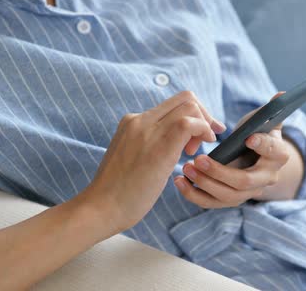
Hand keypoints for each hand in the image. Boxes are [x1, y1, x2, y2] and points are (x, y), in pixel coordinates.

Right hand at [79, 91, 225, 232]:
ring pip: (189, 107)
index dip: (193, 115)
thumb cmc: (118, 191)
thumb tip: (171, 145)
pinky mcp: (159, 146)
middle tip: (204, 142)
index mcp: (132, 121)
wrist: (101, 207)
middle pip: (185, 98)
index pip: (173, 104)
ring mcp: (148, 130)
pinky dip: (202, 132)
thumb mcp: (132, 157)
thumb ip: (148, 144)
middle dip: (204, 116)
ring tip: (194, 152)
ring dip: (204, 125)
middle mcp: (140, 119)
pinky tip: (195, 153)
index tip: (197, 138)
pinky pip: (189, 124)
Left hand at [174, 92, 304, 207]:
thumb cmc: (256, 133)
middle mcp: (266, 178)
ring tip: (185, 168)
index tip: (248, 138)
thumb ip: (270, 110)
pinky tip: (179, 182)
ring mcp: (248, 193)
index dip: (262, 145)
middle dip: (220, 172)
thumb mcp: (262, 121)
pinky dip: (194, 194)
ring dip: (204, 183)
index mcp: (278, 155)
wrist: (253, 158)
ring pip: (227, 196)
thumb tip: (282, 95)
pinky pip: (211, 202)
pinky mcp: (230, 200)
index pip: (273, 151)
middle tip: (199, 159)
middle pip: (245, 181)